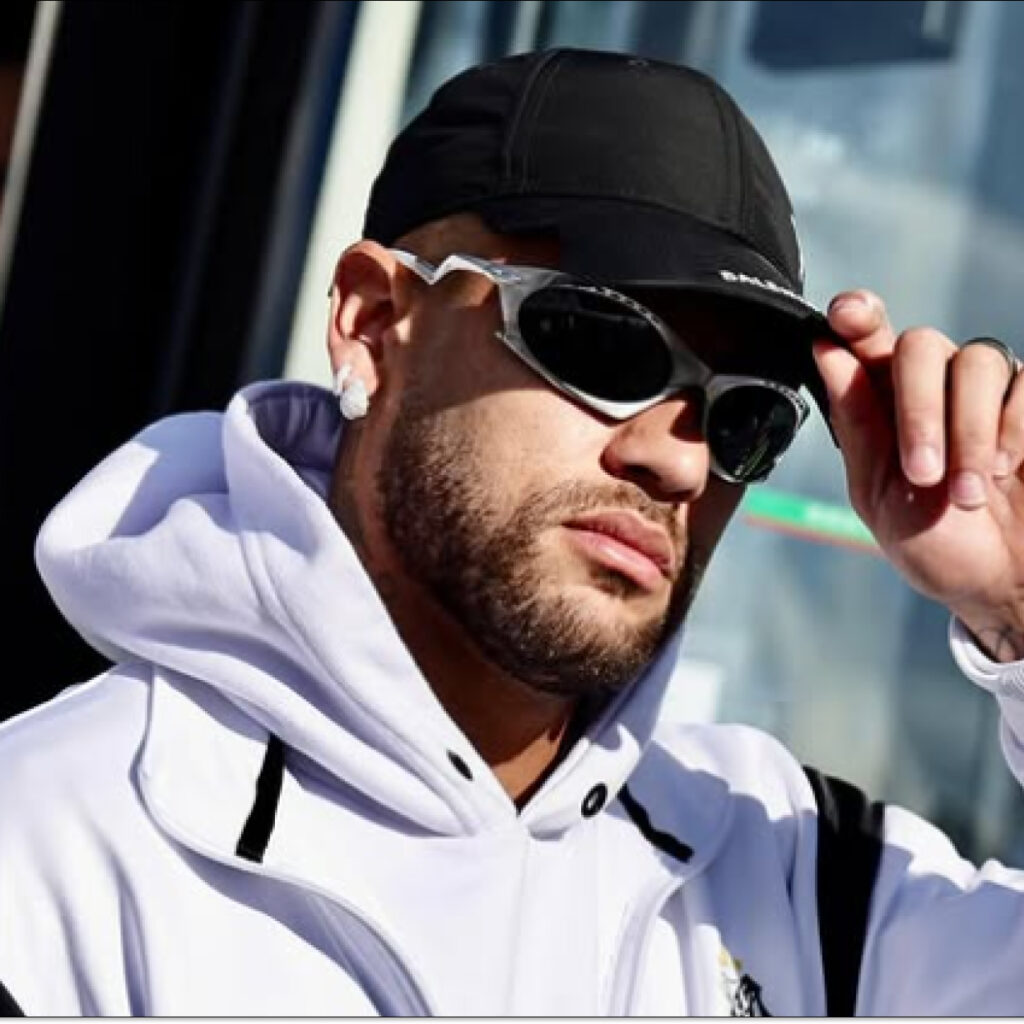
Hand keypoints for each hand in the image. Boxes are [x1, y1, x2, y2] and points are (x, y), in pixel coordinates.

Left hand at [812, 291, 1023, 661]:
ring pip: (977, 361)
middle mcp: (932, 383)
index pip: (866, 340)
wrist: (1003, 581)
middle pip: (921, 346)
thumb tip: (827, 350)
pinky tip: (1007, 468)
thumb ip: (857, 422)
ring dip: (967, 432)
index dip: (856, 317)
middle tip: (924, 474)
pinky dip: (1012, 430)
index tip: (847, 314)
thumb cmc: (934, 542)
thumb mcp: (879, 493)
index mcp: (882, 402)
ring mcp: (987, 389)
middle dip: (919, 411)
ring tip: (968, 492)